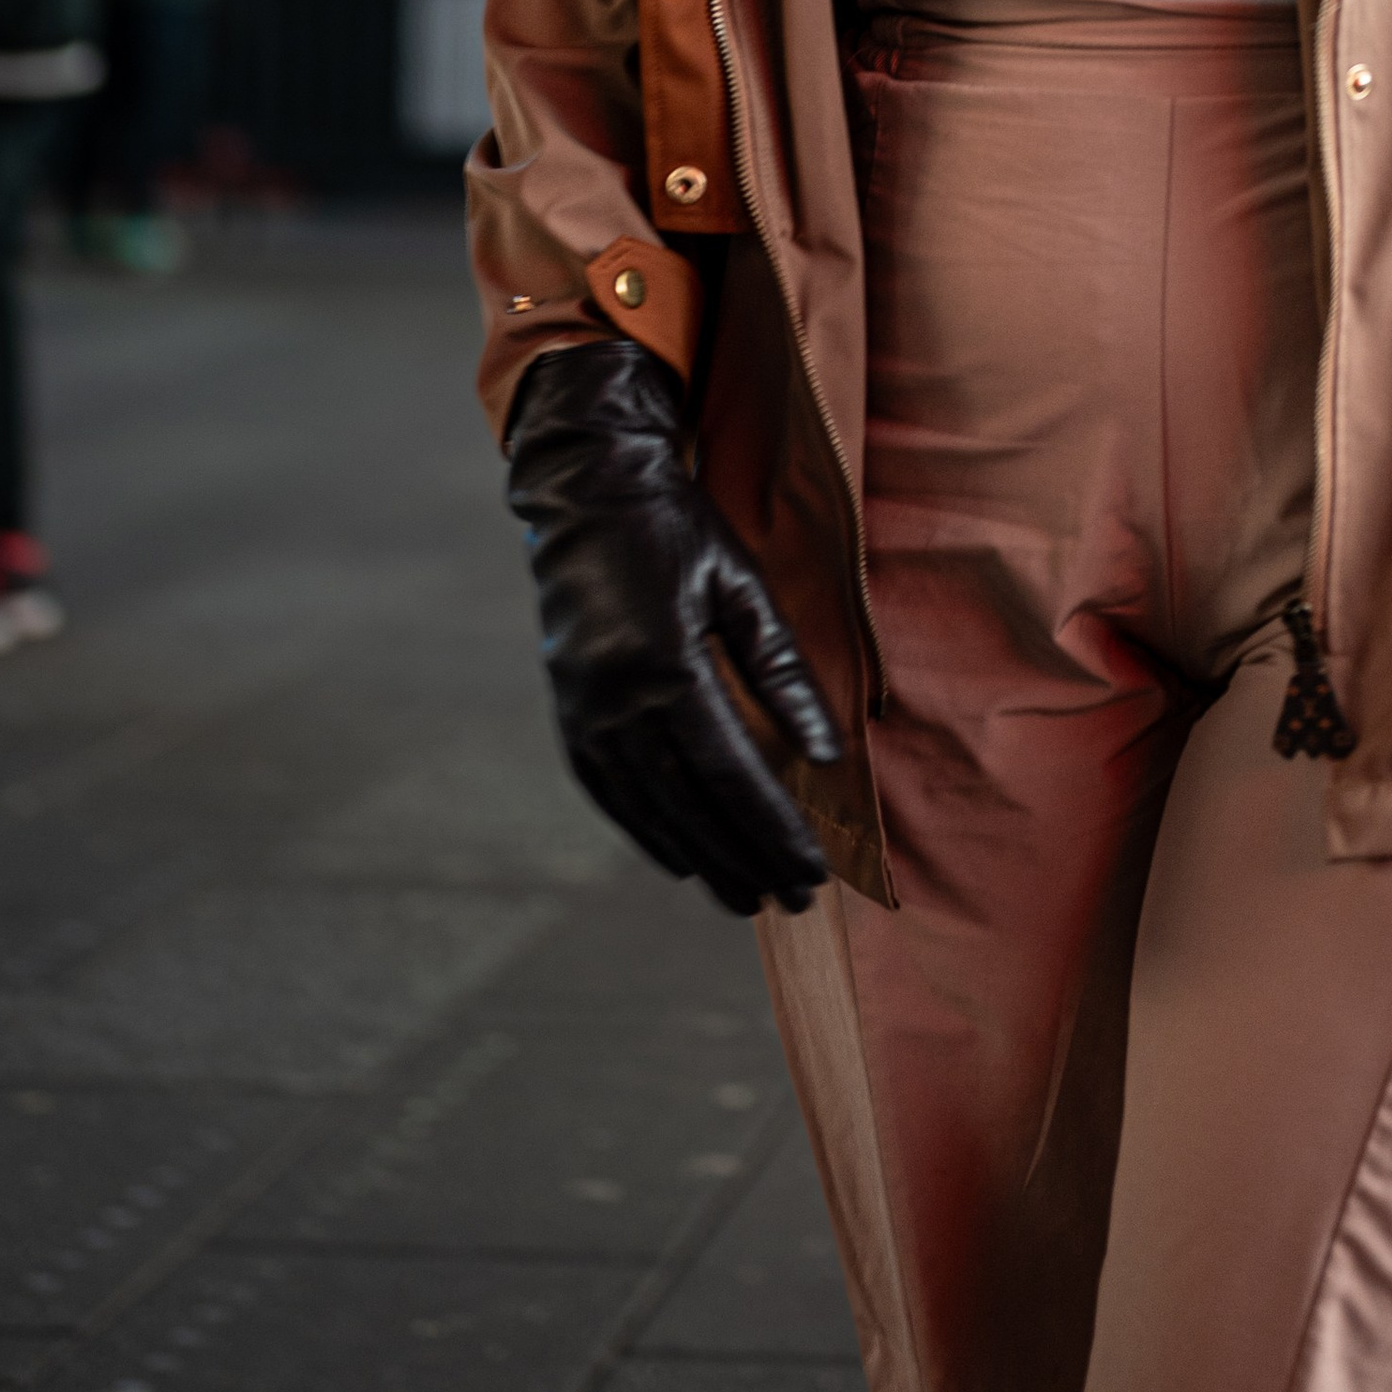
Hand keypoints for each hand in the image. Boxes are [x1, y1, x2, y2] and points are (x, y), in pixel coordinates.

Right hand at [505, 337, 837, 915]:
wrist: (588, 492)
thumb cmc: (679, 527)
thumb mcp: (742, 583)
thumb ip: (783, 670)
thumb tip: (823, 752)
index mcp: (666, 665)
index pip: (731, 774)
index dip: (773, 829)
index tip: (812, 871)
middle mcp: (617, 701)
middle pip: (691, 806)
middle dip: (745, 858)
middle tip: (792, 900)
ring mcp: (584, 711)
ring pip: (648, 809)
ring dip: (699, 859)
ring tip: (744, 897)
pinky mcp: (568, 712)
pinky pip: (608, 791)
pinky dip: (645, 830)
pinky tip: (678, 857)